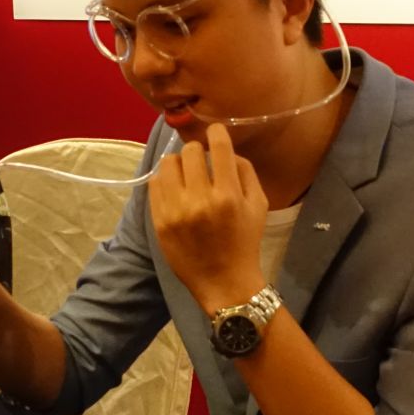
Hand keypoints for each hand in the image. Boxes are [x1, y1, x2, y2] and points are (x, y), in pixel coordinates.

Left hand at [148, 124, 267, 309]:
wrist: (223, 281)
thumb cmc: (245, 242)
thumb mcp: (259, 206)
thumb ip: (245, 172)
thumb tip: (227, 150)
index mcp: (227, 195)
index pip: (218, 147)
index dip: (216, 132)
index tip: (215, 132)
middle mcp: (199, 200)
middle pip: (190, 151)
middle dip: (198, 152)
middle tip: (202, 162)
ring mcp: (175, 211)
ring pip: (168, 164)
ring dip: (179, 164)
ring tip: (186, 174)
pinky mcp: (159, 221)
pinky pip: (155, 184)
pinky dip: (165, 180)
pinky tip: (175, 188)